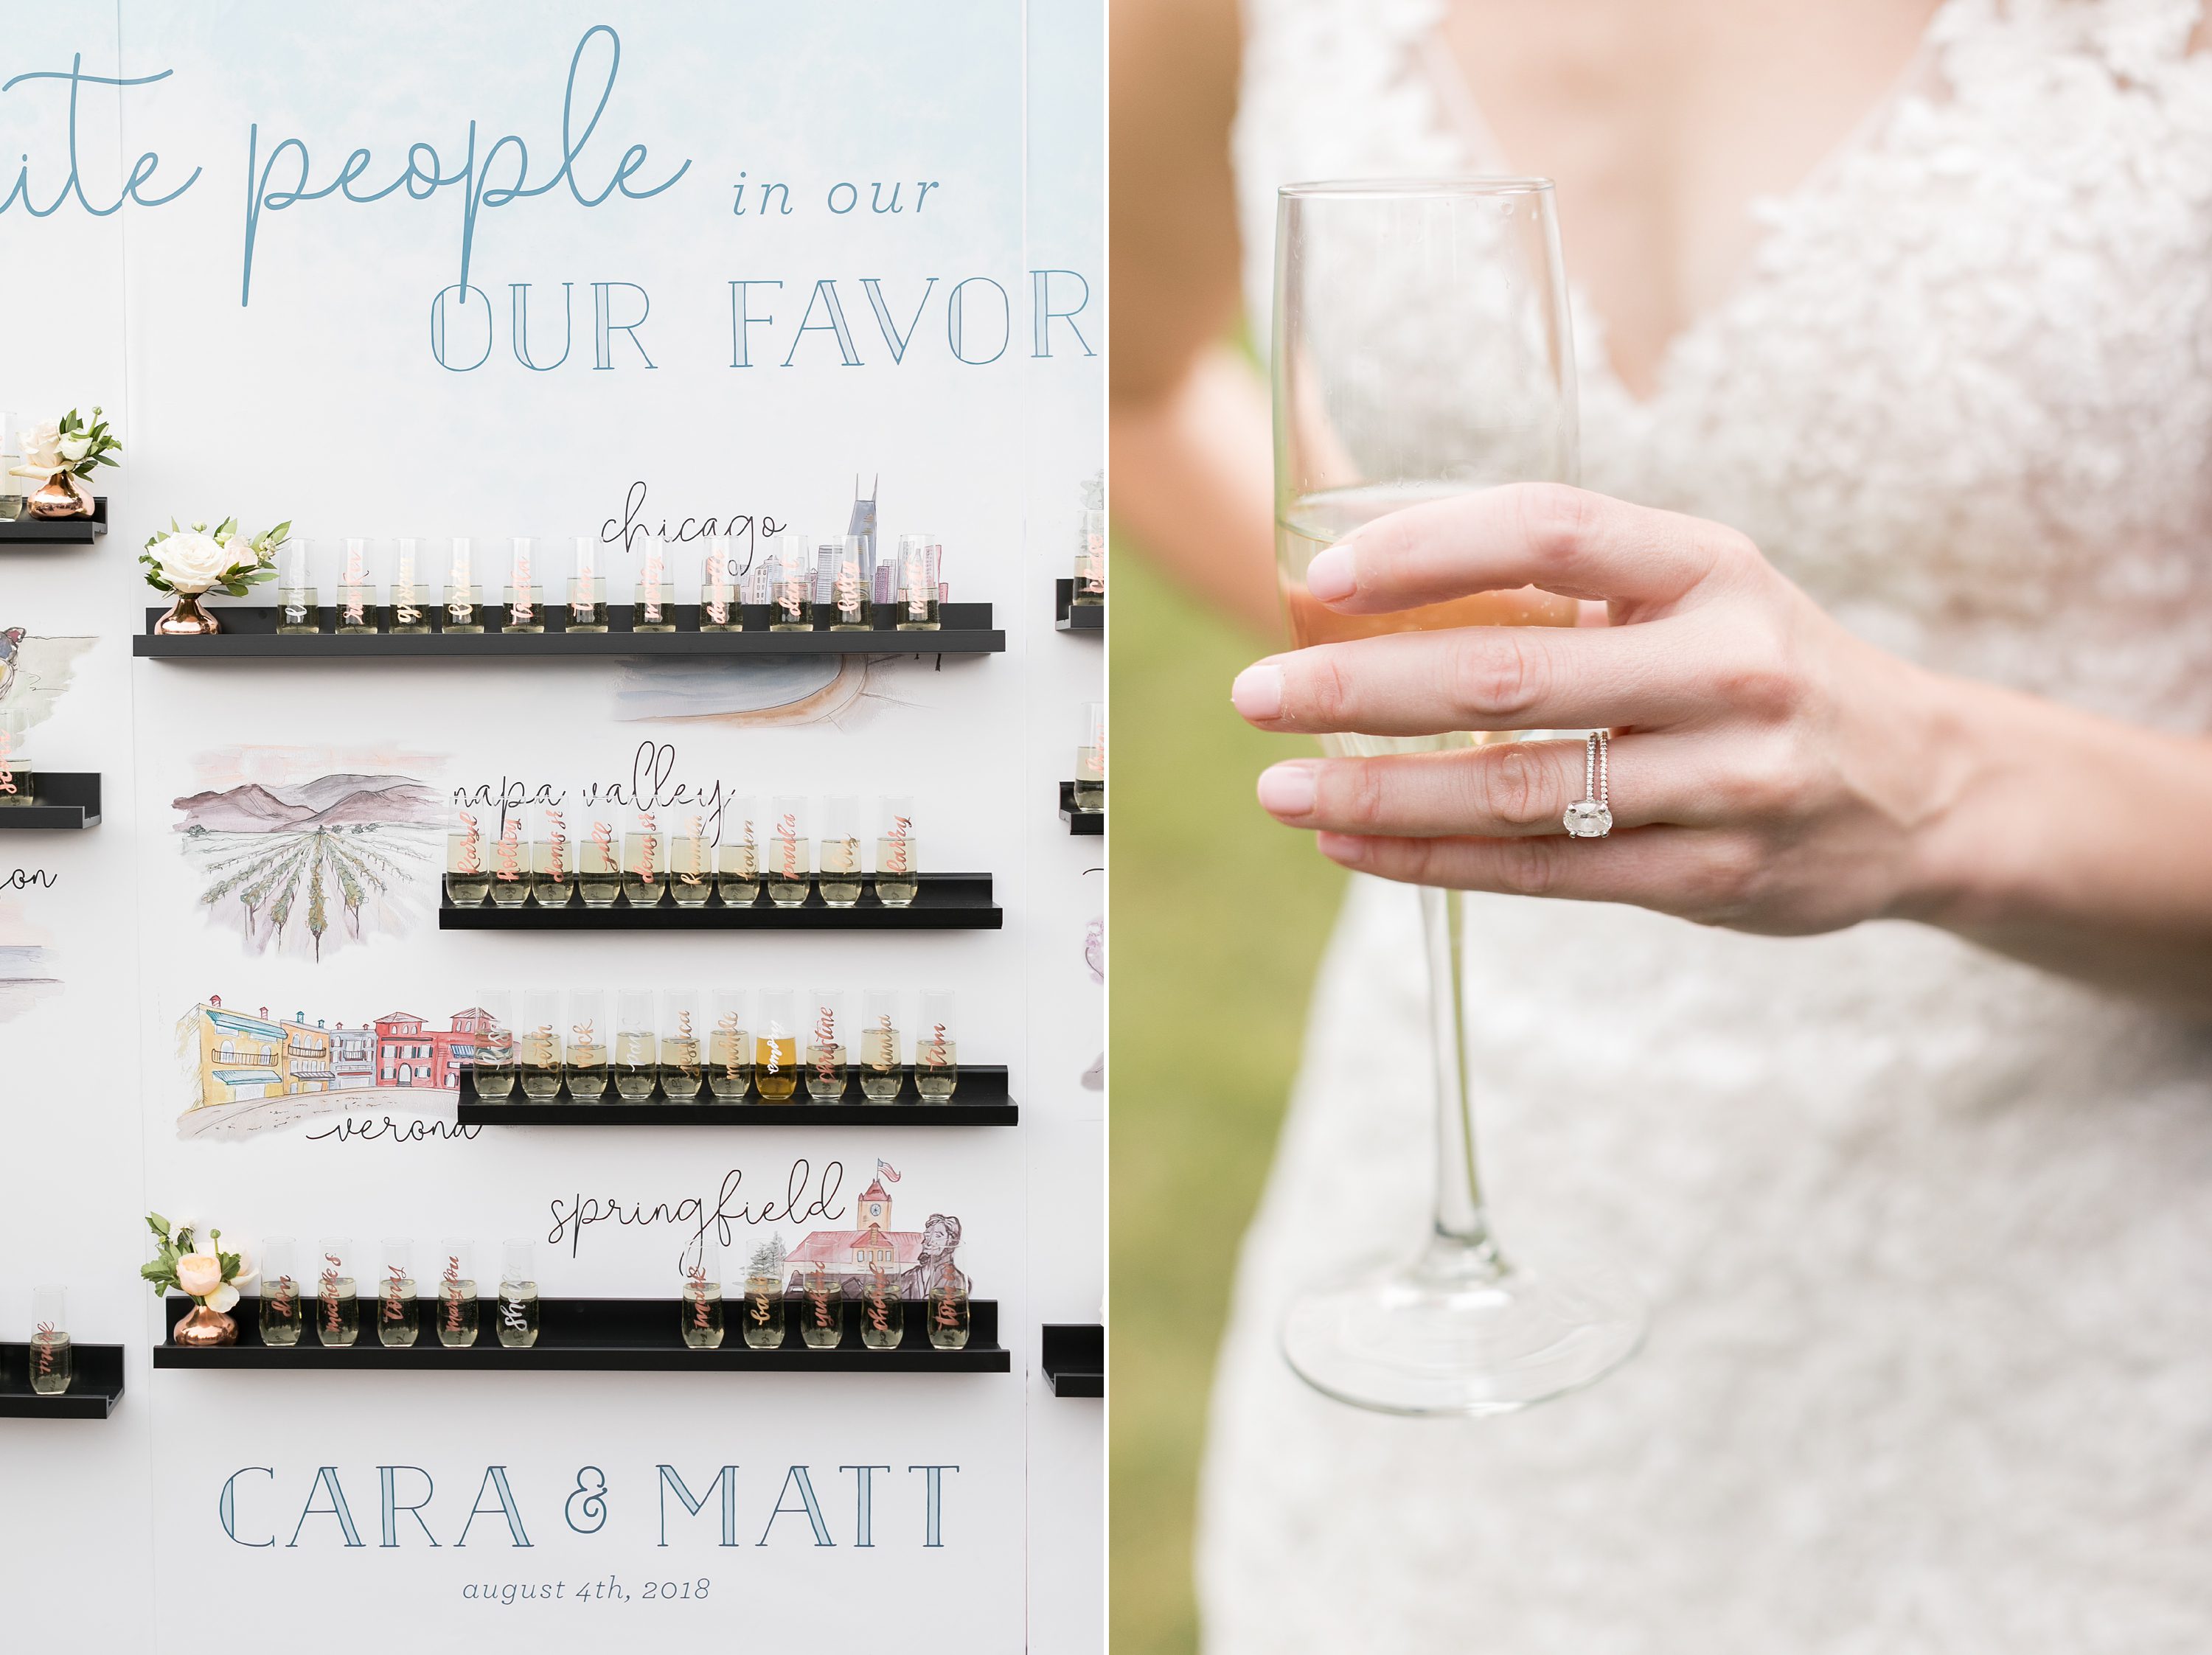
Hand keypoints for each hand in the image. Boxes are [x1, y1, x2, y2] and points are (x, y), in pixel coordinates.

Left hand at [1230, 483, 1975, 935]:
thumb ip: (1569, 591)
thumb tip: (1373, 587)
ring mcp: (1727, 779)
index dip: (1426, 547)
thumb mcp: (1699, 591)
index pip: (1549, 531)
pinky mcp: (1712, 875)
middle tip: (1257, 695)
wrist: (1924, 787)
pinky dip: (1435, 861)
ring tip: (1282, 789)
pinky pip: (1545, 875)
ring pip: (1518, 792)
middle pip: (1509, 674)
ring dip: (1380, 793)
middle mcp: (1727, 665)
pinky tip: (1353, 846)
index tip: (1323, 577)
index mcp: (1710, 567)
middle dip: (1361, 688)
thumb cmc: (1761, 665)